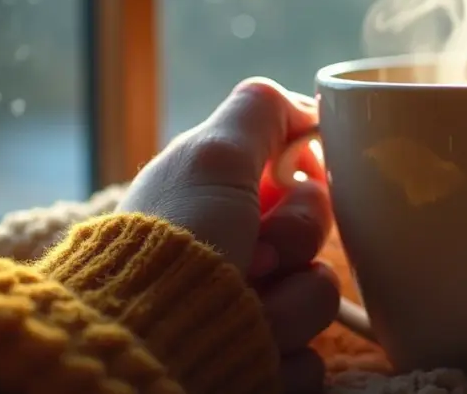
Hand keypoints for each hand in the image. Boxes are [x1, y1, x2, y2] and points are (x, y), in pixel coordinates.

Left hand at [117, 77, 337, 393]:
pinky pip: (311, 357)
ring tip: (245, 308)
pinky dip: (284, 357)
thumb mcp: (212, 155)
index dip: (307, 180)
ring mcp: (250, 305)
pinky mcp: (263, 360)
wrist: (148, 346)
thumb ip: (257, 112)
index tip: (297, 183)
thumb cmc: (177, 245)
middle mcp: (235, 246)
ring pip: (318, 294)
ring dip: (288, 304)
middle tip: (256, 253)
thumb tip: (301, 106)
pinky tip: (250, 350)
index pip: (297, 175)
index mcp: (220, 196)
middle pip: (315, 232)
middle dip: (293, 242)